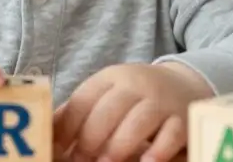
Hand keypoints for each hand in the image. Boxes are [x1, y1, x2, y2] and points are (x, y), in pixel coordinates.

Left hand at [53, 62, 212, 161]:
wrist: (183, 84)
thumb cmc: (135, 96)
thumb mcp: (107, 94)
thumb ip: (81, 111)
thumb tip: (48, 134)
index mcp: (110, 78)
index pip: (83, 100)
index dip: (67, 127)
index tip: (59, 149)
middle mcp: (135, 85)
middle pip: (108, 111)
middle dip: (91, 139)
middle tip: (82, 159)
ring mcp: (160, 101)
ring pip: (137, 122)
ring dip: (118, 146)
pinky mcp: (181, 119)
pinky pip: (169, 136)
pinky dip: (157, 152)